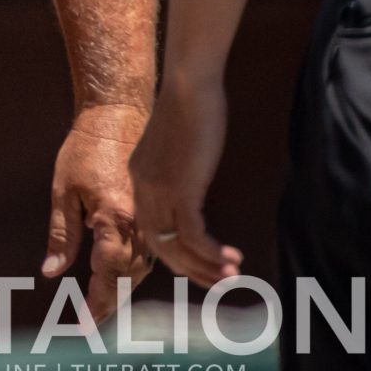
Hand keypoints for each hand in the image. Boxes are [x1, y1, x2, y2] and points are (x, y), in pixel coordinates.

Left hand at [43, 102, 153, 318]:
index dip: (98, 303)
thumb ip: (61, 234)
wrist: (119, 113)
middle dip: (112, 302)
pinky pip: (151, 249)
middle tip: (95, 322)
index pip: (107, 274)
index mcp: (113, 219)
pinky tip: (126, 275)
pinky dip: (138, 267)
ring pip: (144, 266)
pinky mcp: (157, 209)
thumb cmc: (85, 149)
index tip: (87, 326)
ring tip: (107, 306)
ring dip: (127, 288)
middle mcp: (138, 224)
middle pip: (129, 277)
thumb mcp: (63, 191)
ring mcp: (152, 217)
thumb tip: (52, 272)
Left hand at [132, 75, 245, 288]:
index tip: (197, 267)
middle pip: (160, 245)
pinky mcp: (180, 188)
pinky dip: (212, 252)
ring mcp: (159, 190)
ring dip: (205, 266)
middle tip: (218, 283)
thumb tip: (188, 186)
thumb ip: (175, 171)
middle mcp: (142, 189)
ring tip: (231, 276)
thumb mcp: (175, 147)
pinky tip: (231, 258)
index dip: (173, 253)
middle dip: (190, 270)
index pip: (150, 229)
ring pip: (176, 246)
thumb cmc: (190, 110)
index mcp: (139, 179)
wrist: (189, 87)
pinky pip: (193, 234)